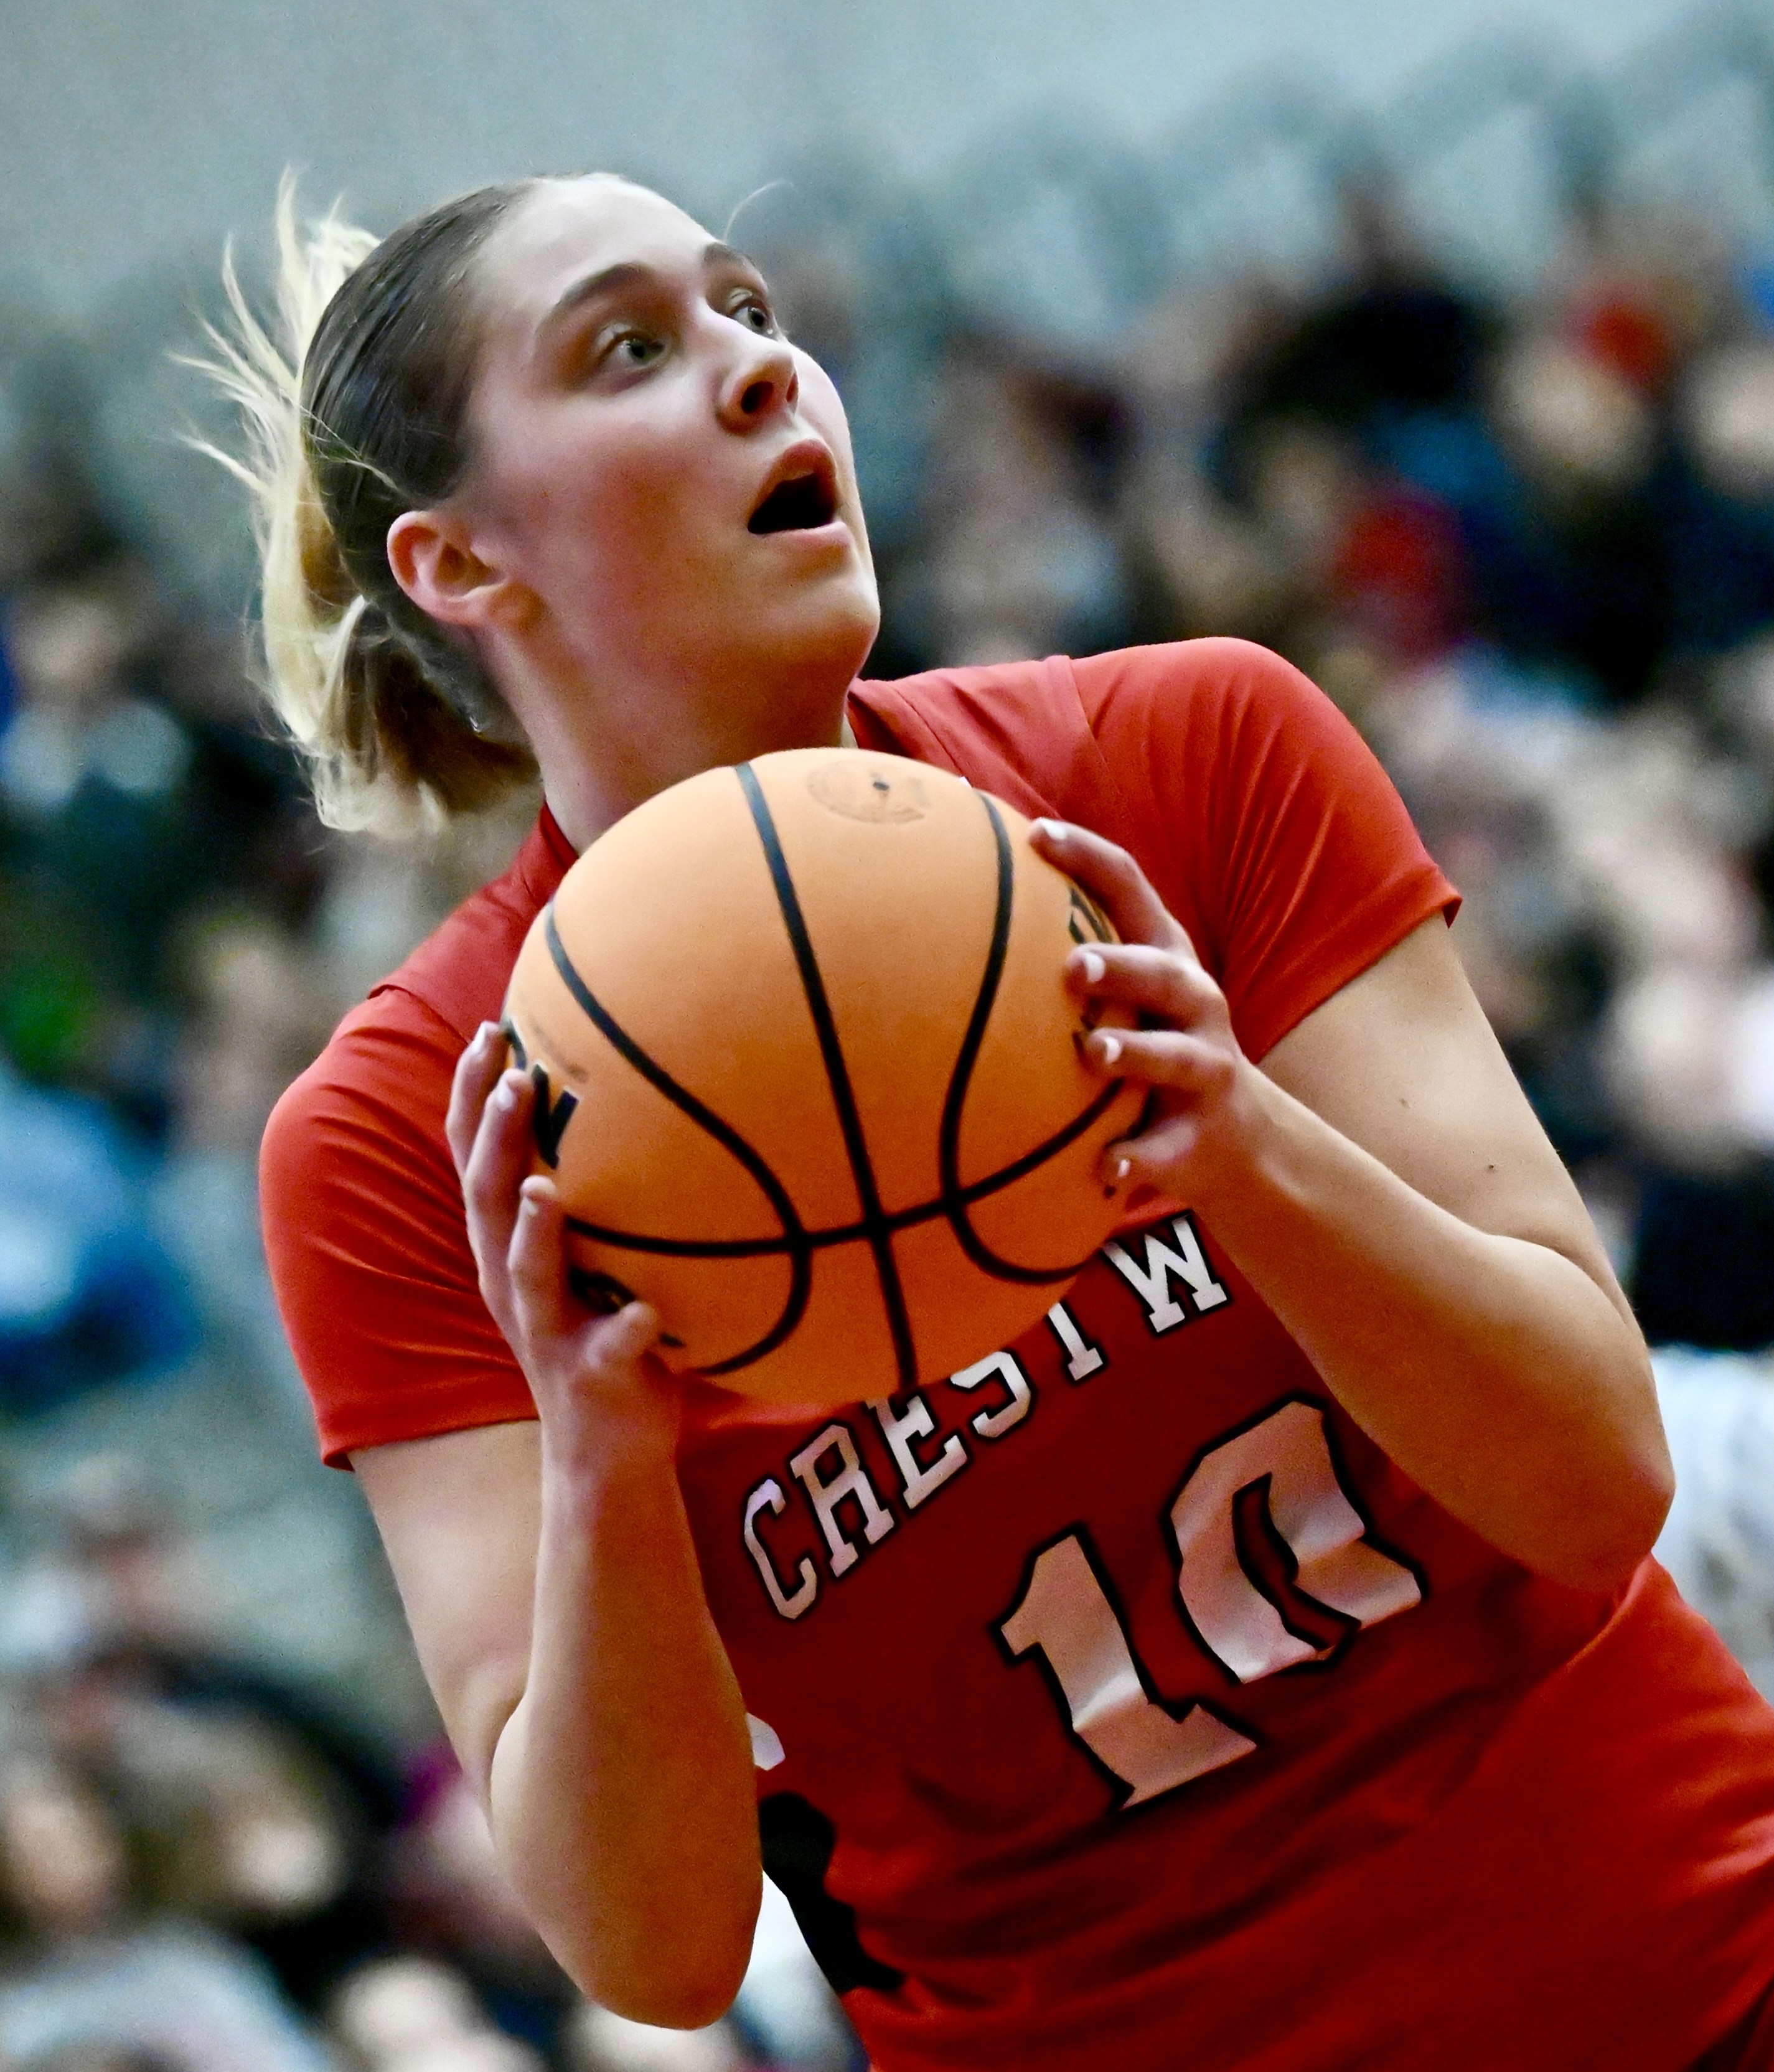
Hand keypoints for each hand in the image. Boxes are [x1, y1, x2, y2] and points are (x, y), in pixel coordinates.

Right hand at [446, 1023, 677, 1459]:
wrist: (607, 1451)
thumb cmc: (608, 1328)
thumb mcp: (593, 1255)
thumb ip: (600, 1192)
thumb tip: (645, 1098)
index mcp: (507, 1247)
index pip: (476, 1158)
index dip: (475, 1097)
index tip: (491, 1029)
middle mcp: (513, 1283)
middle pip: (488, 1199)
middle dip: (495, 1137)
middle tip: (514, 1075)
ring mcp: (549, 1333)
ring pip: (527, 1275)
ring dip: (534, 1233)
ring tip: (545, 1189)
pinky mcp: (593, 1378)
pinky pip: (610, 1352)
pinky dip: (626, 1330)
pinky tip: (646, 1312)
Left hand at [1031, 821, 1271, 1209]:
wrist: (1240, 1138)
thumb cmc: (1151, 1045)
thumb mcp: (1125, 995)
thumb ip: (1066, 955)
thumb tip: (951, 917)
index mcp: (1163, 955)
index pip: (1130, 888)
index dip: (1086, 856)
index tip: (1034, 834)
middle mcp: (1193, 1002)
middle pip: (1162, 972)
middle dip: (1121, 964)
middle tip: (1072, 965)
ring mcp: (1205, 1067)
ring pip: (1176, 1057)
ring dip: (1136, 1054)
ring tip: (1095, 1055)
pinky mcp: (1201, 1135)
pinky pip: (1167, 1149)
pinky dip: (1137, 1159)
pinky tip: (1105, 1170)